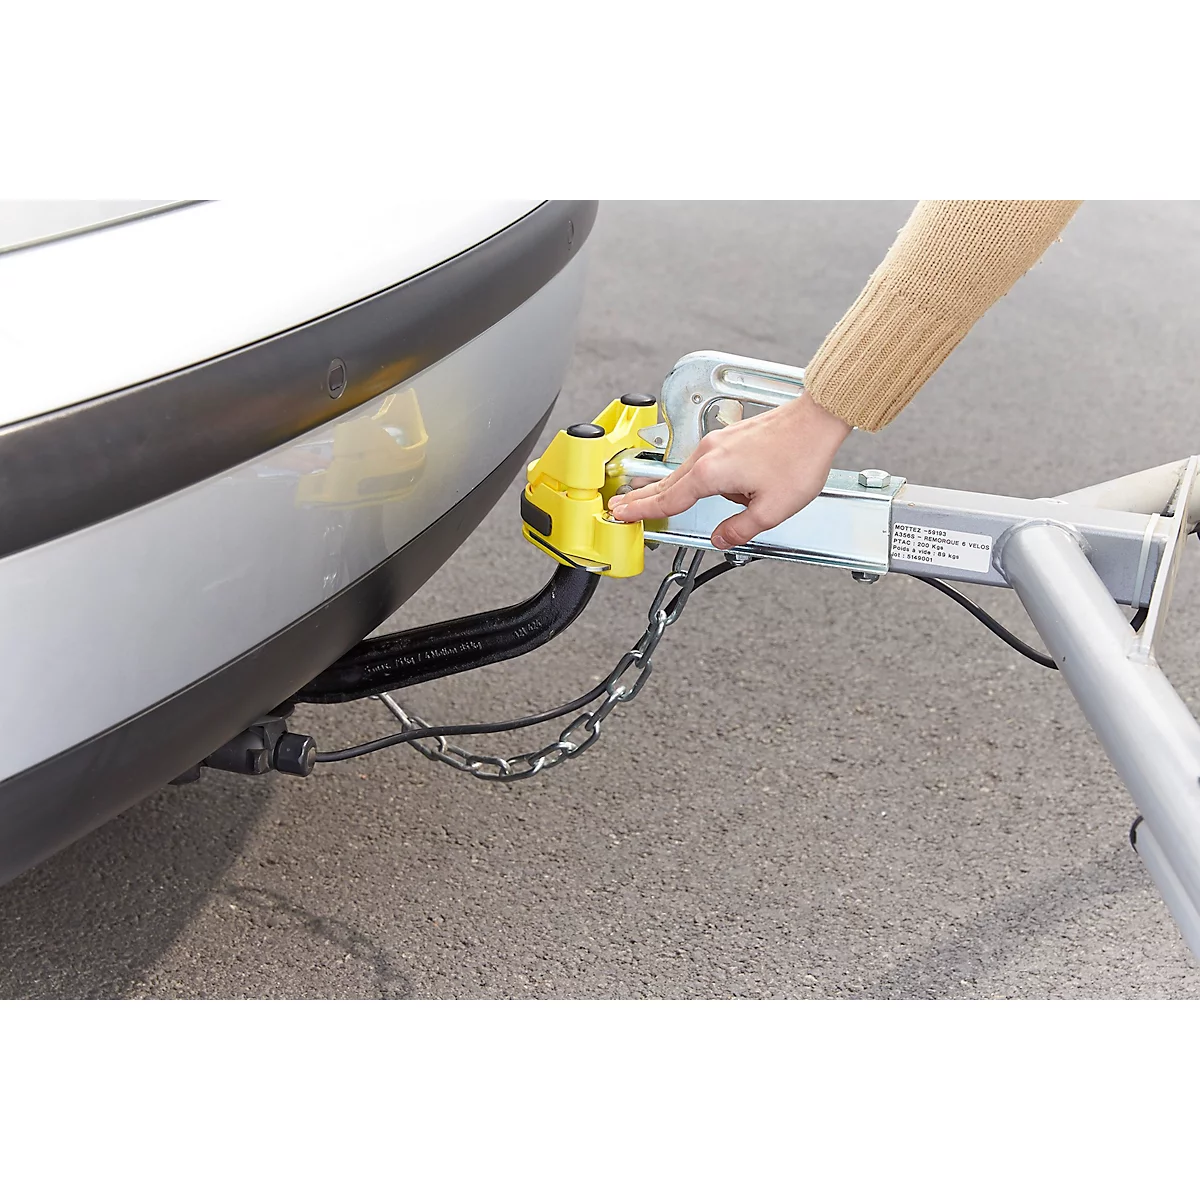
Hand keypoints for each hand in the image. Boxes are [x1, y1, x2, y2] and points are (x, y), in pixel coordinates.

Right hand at [607, 391, 852, 549]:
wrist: (816, 420)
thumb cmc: (798, 459)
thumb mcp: (772, 510)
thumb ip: (741, 529)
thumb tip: (721, 538)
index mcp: (711, 473)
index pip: (667, 500)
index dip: (642, 512)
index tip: (621, 515)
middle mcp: (708, 454)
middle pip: (667, 484)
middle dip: (643, 497)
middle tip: (619, 507)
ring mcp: (717, 443)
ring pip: (686, 474)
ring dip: (672, 490)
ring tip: (654, 502)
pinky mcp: (728, 438)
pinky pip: (704, 464)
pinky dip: (696, 479)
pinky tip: (708, 489)